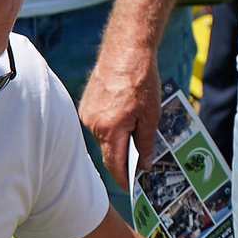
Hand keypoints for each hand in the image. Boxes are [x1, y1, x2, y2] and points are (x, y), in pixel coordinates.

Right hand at [77, 47, 159, 185]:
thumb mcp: (151, 115)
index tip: (132, 187)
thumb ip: (146, 143)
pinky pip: (99, 123)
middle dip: (123, 159)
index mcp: (110, 129)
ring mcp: (87, 113)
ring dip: (117, 139)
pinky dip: (111, 126)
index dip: (124, 178)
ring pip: (103, 137)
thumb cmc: (141, 80)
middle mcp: (93, 123)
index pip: (114, 164)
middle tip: (139, 164)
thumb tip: (144, 164)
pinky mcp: (86, 104)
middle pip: (108, 151)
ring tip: (136, 134)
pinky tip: (125, 118)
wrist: (126, 50)